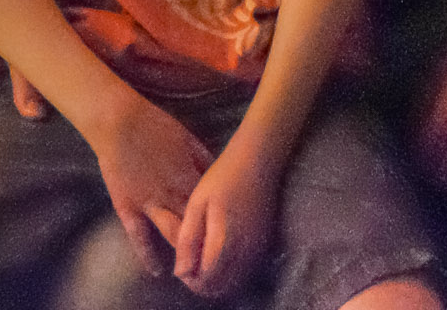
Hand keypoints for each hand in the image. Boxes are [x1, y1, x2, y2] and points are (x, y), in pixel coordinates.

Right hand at [89, 94, 214, 276]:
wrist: (119, 122)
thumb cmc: (154, 125)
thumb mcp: (187, 138)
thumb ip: (204, 159)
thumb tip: (220, 172)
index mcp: (190, 176)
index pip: (212, 205)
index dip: (223, 219)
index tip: (233, 232)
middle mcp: (174, 194)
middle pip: (196, 223)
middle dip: (208, 242)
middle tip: (217, 259)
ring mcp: (151, 203)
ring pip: (173, 233)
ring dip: (185, 252)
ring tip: (195, 269)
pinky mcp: (129, 207)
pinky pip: (139, 237)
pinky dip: (148, 255)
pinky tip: (157, 272)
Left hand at [174, 145, 278, 298]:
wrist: (258, 159)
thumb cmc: (224, 177)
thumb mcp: (197, 204)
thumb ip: (188, 239)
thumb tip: (180, 274)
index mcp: (226, 241)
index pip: (206, 280)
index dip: (190, 279)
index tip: (182, 265)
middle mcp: (246, 251)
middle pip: (221, 286)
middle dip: (202, 282)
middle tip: (191, 261)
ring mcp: (259, 248)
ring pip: (235, 281)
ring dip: (217, 278)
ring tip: (203, 255)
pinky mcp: (266, 243)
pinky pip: (246, 270)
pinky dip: (231, 270)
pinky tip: (220, 252)